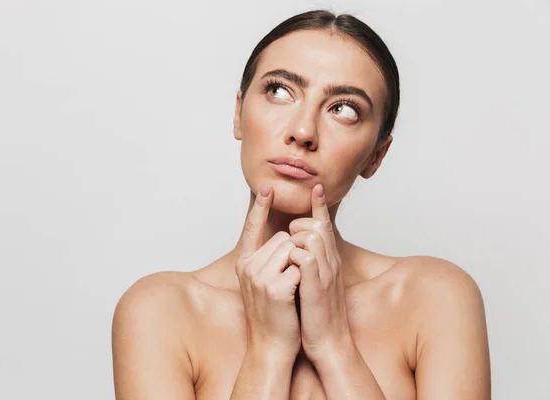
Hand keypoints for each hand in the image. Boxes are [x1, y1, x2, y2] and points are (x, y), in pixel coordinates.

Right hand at [235, 183, 302, 362]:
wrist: (271, 347)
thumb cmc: (274, 314)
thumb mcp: (265, 282)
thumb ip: (270, 259)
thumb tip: (285, 236)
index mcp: (244, 264)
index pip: (252, 228)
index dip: (260, 208)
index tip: (267, 188)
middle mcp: (248, 267)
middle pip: (282, 237)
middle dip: (294, 252)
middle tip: (292, 280)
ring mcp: (260, 277)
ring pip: (292, 248)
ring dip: (301, 264)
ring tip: (293, 289)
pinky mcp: (276, 288)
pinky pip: (300, 265)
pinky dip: (305, 276)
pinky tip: (296, 295)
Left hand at [287, 183, 352, 363]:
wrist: (330, 345)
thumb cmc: (317, 318)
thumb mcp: (315, 286)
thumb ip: (308, 267)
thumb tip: (296, 254)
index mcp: (330, 262)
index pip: (326, 227)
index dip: (320, 206)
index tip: (316, 188)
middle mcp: (331, 263)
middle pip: (319, 225)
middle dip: (300, 225)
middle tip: (290, 242)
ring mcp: (326, 273)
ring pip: (312, 236)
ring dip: (295, 240)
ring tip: (289, 258)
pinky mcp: (317, 286)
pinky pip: (305, 256)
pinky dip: (293, 256)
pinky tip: (289, 268)